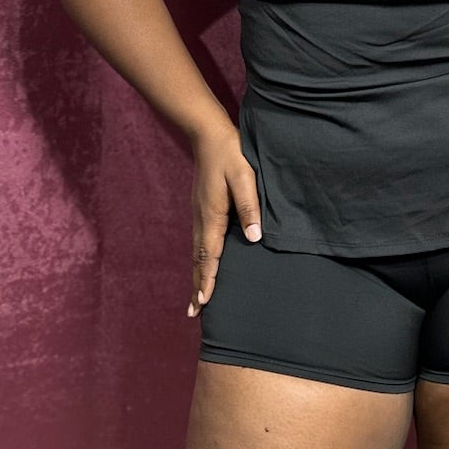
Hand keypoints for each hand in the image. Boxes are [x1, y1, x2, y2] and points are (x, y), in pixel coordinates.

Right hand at [185, 122, 262, 315]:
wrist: (209, 135)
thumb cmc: (231, 155)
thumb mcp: (245, 178)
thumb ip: (249, 207)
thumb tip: (254, 238)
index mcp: (212, 215)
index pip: (209, 255)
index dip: (208, 280)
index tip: (204, 302)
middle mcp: (202, 219)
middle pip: (198, 260)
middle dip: (197, 286)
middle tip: (194, 313)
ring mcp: (199, 215)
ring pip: (197, 253)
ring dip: (197, 276)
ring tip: (197, 298)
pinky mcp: (201, 210)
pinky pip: (199, 242)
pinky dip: (199, 260)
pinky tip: (203, 266)